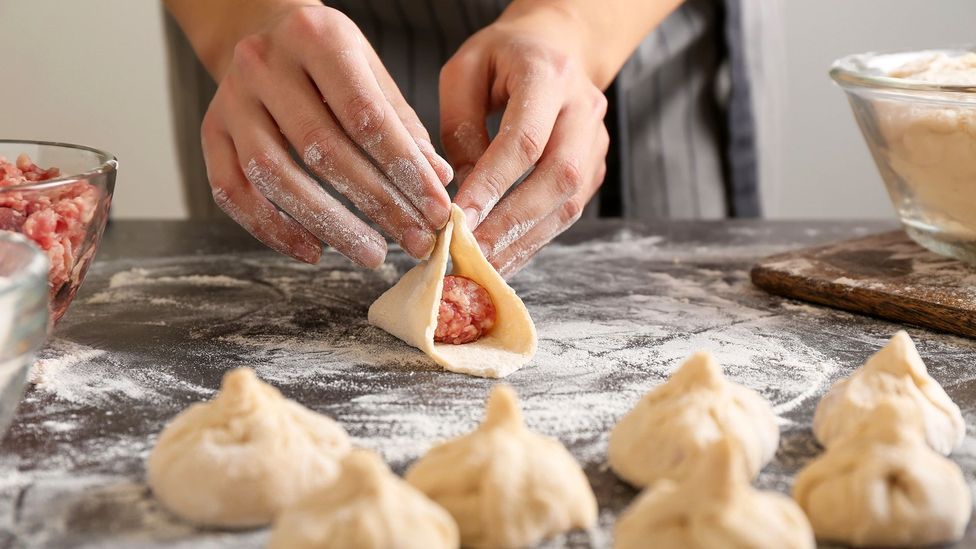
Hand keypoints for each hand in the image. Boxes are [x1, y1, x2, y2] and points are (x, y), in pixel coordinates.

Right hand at [198, 4, 452, 267]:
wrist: (260, 29)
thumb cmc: (328, 57)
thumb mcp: (372, 71)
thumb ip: (402, 123)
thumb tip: (437, 178)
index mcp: (316, 38)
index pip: (366, 115)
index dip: (405, 170)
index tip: (436, 210)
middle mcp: (264, 64)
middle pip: (322, 150)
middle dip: (376, 205)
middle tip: (413, 241)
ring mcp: (231, 99)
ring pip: (274, 176)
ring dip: (328, 225)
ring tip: (371, 254)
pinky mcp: (210, 131)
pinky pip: (233, 192)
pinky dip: (273, 229)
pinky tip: (313, 250)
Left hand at [440, 3, 608, 277]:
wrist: (556, 47)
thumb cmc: (502, 59)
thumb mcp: (465, 71)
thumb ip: (460, 125)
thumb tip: (464, 189)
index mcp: (549, 75)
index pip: (525, 140)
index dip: (493, 184)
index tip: (459, 218)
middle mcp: (583, 109)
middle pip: (556, 178)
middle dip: (511, 223)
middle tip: (471, 253)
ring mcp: (596, 141)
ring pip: (569, 203)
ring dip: (524, 241)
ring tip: (486, 266)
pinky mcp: (595, 167)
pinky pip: (568, 212)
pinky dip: (534, 239)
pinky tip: (505, 257)